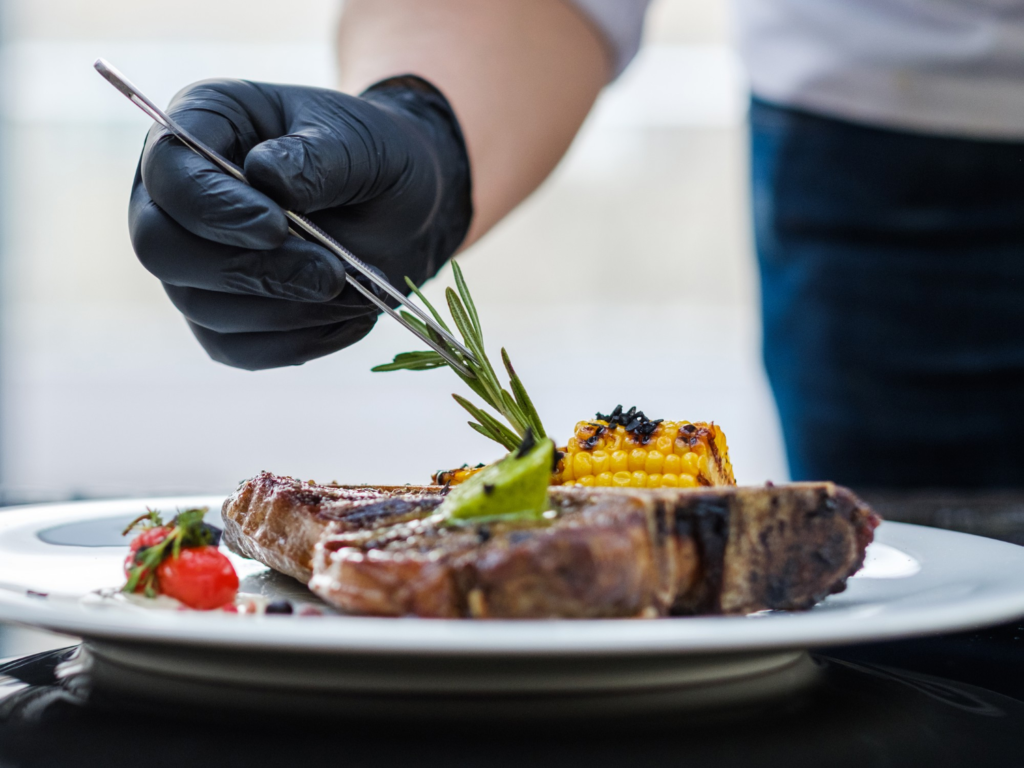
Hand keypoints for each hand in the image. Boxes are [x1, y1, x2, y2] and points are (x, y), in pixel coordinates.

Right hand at [129, 76, 471, 369]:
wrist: (403, 207)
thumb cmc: (370, 157)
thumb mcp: (359, 141)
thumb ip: (315, 158)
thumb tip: (267, 177)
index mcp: (201, 127)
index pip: (168, 175)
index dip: (214, 208)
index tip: (278, 226)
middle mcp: (178, 200)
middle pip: (164, 251)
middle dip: (250, 270)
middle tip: (331, 273)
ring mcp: (194, 266)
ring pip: (204, 309)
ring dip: (289, 308)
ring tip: (362, 289)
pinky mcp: (225, 320)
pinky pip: (241, 349)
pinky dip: (301, 341)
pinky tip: (353, 316)